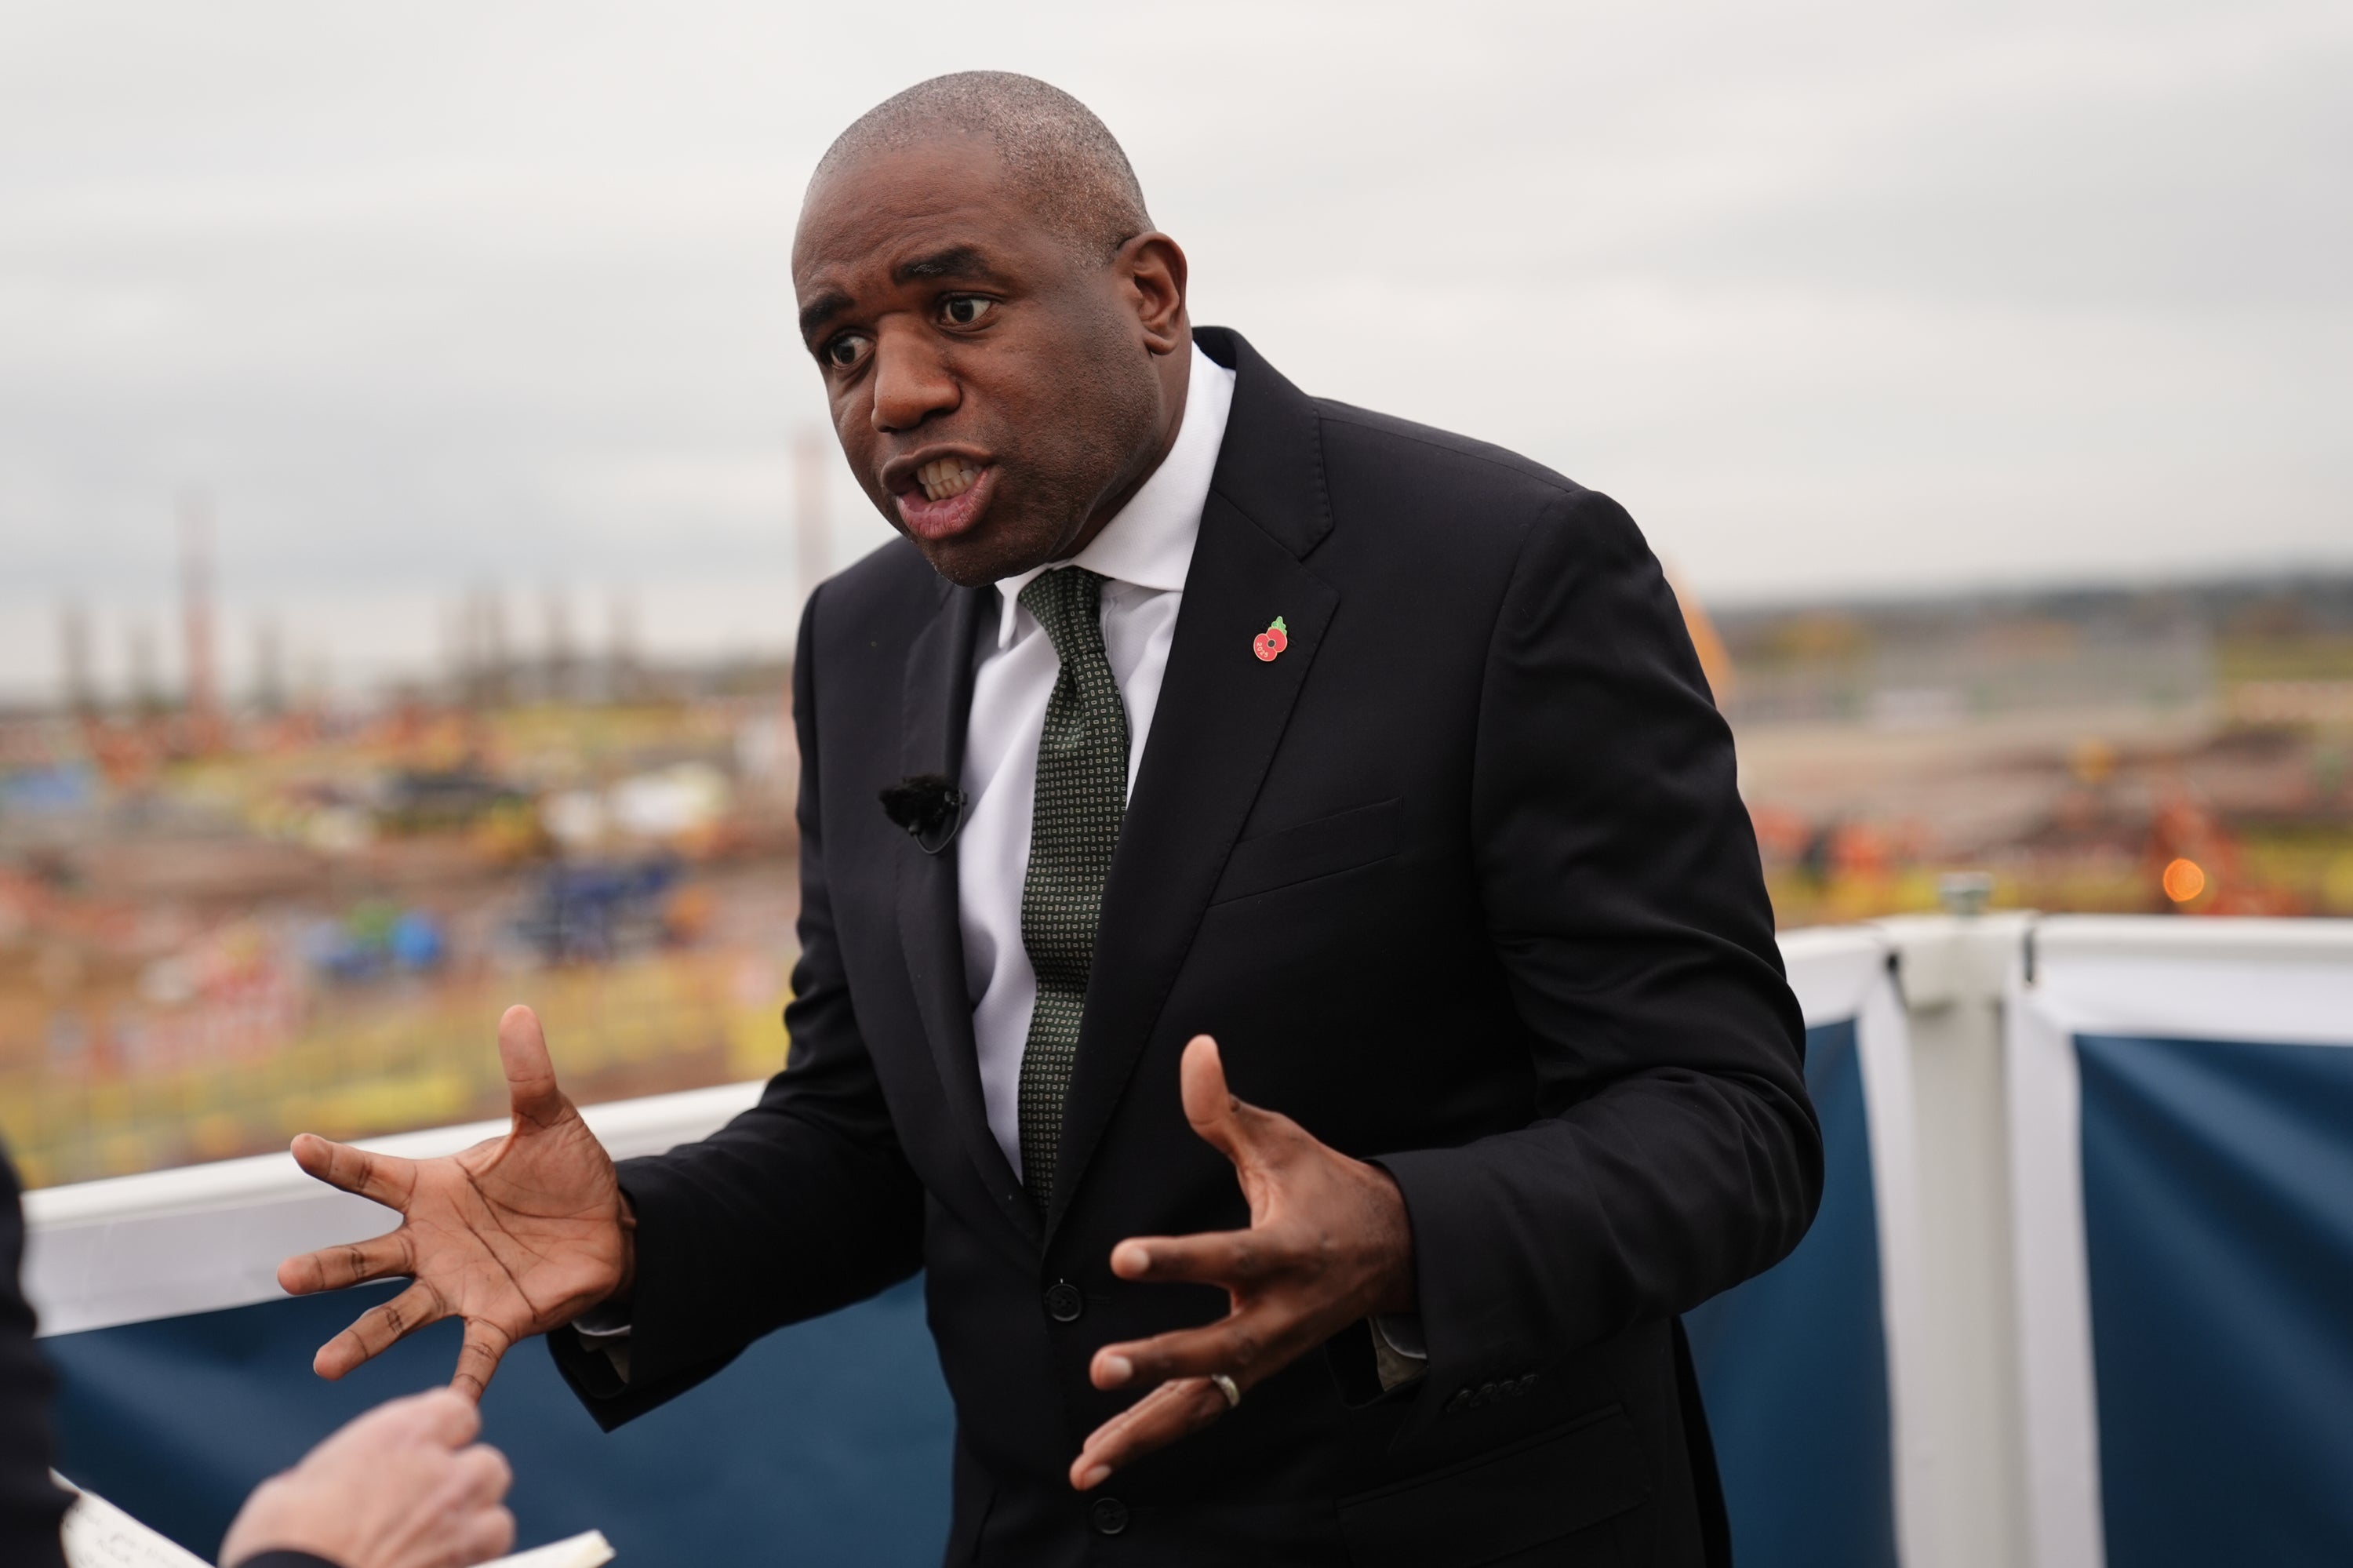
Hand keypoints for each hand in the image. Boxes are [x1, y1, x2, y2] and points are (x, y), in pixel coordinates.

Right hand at [219, 1387, 514, 1567]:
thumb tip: (326, 1487)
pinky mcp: (466, 1566)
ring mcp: (458, 1524)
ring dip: (473, 1527)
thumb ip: (332, 1477)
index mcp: (399, 1436)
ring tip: (437, 1543)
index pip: (456, 1411)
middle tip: (429, 1505)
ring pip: (496, 1517)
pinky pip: (488, 1558)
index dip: (444, 1432)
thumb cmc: (279, 1545)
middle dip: (464, 1483)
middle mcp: (440, 1472)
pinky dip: (471, 1562)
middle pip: (487, 1465)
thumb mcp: (290, 1491)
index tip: (426, 1450)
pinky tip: (438, 1565)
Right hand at [278, 1005, 633, 1397]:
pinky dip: (463, 1385)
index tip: (301, 1145)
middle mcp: (431, 1242)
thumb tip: (519, 1009)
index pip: (374, 1174)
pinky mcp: (497, 1319)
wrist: (609, 1227)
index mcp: (433, 1189)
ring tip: (325, 1367)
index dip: (338, 1161)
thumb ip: (529, 1073)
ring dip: (363, 1340)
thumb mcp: (551, 1119)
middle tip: (287, 1276)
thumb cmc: (565, 1173)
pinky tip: (449, 1412)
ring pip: (398, 1315)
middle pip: (367, 1256)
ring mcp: (457, 1285)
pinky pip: (474, 1357)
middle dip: (329, 1268)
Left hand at [1070, 1035, 1415, 1489]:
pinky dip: (1150, 1437)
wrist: (1395, 1254)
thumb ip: (1226, 1109)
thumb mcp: (1284, 1142)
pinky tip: (1096, 1458)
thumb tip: (1194, 1049)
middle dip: (1161, 1362)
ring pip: (1208, 1402)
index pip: (1229, 1257)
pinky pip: (1201, 1414)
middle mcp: (1280, 1313)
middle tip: (1101, 1366)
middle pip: (1221, 1351)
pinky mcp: (1255, 1375)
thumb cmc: (1327, 1190)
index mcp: (1288, 1251)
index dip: (1178, 1259)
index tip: (1123, 1256)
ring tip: (1085, 1460)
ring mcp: (1269, 1353)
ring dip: (1146, 1431)